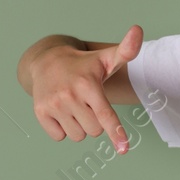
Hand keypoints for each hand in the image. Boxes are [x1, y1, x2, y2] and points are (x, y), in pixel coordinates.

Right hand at [27, 25, 142, 152]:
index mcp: (89, 84)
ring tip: (74, 106)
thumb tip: (138, 30)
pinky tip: (61, 111)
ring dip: (79, 126)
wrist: (46, 61)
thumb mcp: (105, 58)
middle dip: (94, 121)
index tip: (123, 149)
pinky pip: (60, 136)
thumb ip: (127, 50)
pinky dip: (63, 129)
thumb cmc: (84, 65)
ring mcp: (53, 105)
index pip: (105, 114)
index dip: (115, 132)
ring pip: (78, 136)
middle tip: (87, 102)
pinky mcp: (41, 112)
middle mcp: (70, 95)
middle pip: (95, 131)